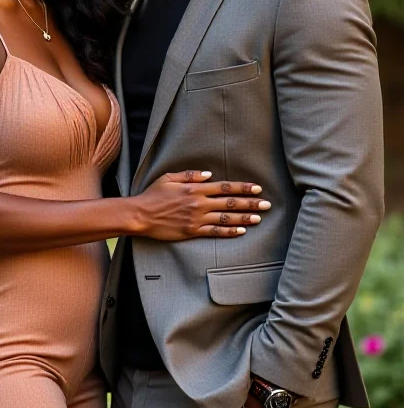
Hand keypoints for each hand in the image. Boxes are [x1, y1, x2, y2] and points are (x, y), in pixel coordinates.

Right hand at [136, 170, 270, 240]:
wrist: (141, 215)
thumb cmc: (153, 194)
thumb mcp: (169, 177)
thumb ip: (190, 175)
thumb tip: (209, 175)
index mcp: (195, 188)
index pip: (224, 187)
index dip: (242, 187)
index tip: (257, 188)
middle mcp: (199, 203)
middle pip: (230, 203)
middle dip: (250, 203)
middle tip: (266, 204)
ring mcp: (196, 218)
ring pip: (226, 218)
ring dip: (244, 218)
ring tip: (258, 218)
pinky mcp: (192, 231)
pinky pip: (214, 232)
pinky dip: (229, 232)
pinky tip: (241, 231)